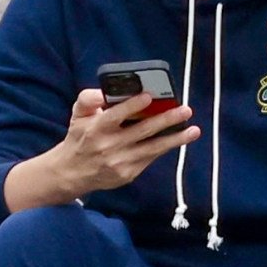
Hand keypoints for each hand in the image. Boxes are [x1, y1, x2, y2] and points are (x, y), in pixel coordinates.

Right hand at [34, 84, 198, 200]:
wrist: (72, 173)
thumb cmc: (80, 137)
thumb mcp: (77, 115)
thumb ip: (88, 99)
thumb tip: (105, 92)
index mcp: (96, 128)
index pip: (116, 115)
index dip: (132, 105)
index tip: (149, 96)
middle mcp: (109, 146)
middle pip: (142, 131)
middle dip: (166, 120)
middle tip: (186, 110)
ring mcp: (120, 162)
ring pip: (153, 149)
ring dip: (175, 139)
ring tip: (194, 130)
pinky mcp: (128, 174)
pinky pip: (150, 158)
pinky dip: (165, 148)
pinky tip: (178, 139)